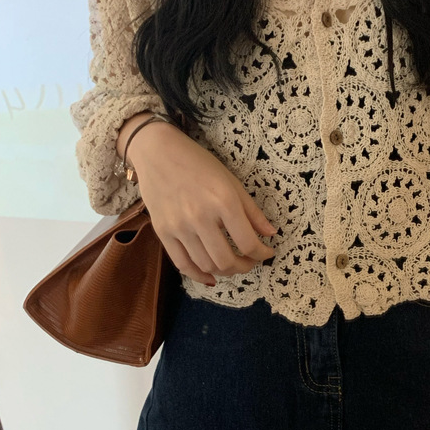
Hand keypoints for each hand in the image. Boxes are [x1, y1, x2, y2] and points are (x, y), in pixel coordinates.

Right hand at [128, 123, 276, 285]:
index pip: (248, 243)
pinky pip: (182, 264)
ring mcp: (179, 227)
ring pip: (206, 265)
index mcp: (224, 202)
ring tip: (233, 265)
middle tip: (251, 262)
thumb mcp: (232, 182)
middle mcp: (200, 217)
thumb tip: (271, 234)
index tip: (267, 253)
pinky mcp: (162, 232)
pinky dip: (199, 276)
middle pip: (226, 261)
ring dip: (225, 272)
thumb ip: (252, 211)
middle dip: (245, 267)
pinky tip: (211, 277)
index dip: (262, 254)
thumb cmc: (199, 163)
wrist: (157, 152)